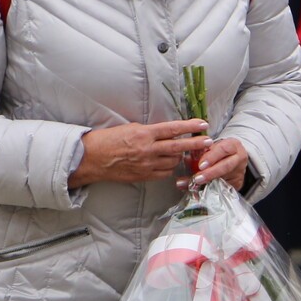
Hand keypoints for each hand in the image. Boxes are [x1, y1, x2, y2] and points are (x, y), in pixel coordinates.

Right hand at [69, 119, 210, 188]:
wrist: (91, 158)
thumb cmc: (107, 140)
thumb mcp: (129, 128)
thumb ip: (148, 132)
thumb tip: (164, 133)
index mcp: (144, 134)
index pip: (173, 129)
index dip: (190, 126)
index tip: (203, 124)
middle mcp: (147, 149)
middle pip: (178, 146)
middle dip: (196, 143)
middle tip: (208, 140)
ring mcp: (146, 165)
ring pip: (173, 161)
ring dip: (179, 155)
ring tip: (181, 151)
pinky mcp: (143, 176)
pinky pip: (164, 173)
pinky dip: (168, 167)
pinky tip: (168, 162)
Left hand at [184, 137, 247, 190]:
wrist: (234, 159)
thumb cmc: (220, 152)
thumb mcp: (212, 148)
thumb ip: (200, 153)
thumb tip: (186, 160)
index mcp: (232, 145)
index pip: (223, 149)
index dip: (211, 157)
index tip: (200, 165)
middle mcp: (239, 157)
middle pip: (227, 165)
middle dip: (211, 172)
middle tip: (197, 178)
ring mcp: (240, 171)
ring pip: (226, 178)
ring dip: (210, 182)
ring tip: (197, 185)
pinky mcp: (238, 182)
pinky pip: (226, 187)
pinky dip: (214, 190)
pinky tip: (203, 192)